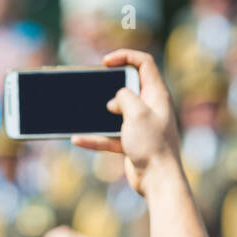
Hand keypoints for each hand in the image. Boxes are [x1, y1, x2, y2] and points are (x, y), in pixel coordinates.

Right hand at [70, 49, 180, 197]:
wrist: (158, 180)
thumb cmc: (152, 145)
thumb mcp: (136, 112)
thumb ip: (124, 97)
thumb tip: (115, 101)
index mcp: (157, 94)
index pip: (144, 64)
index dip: (126, 56)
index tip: (106, 62)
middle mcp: (150, 107)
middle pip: (128, 87)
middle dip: (110, 86)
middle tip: (96, 87)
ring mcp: (140, 126)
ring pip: (116, 113)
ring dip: (100, 114)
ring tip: (84, 112)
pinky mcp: (131, 143)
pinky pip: (109, 136)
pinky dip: (95, 137)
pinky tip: (78, 139)